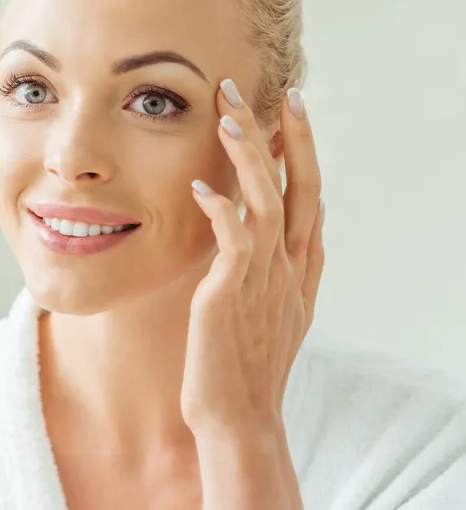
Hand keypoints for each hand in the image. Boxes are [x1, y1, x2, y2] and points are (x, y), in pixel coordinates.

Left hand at [181, 80, 323, 436]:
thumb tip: (304, 222)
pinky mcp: (230, 295)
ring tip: (230, 117)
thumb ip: (288, 265)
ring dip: (250, 157)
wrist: (238, 418)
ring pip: (267, 203)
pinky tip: (200, 185)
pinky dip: (220, 209)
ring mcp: (264, 282)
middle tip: (274, 91)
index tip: (292, 108)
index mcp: (298, 269)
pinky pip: (233, 241)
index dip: (303, 151)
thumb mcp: (277, 310)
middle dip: (288, 138)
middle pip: (299, 189)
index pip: (309, 196)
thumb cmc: (245, 365)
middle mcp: (288, 269)